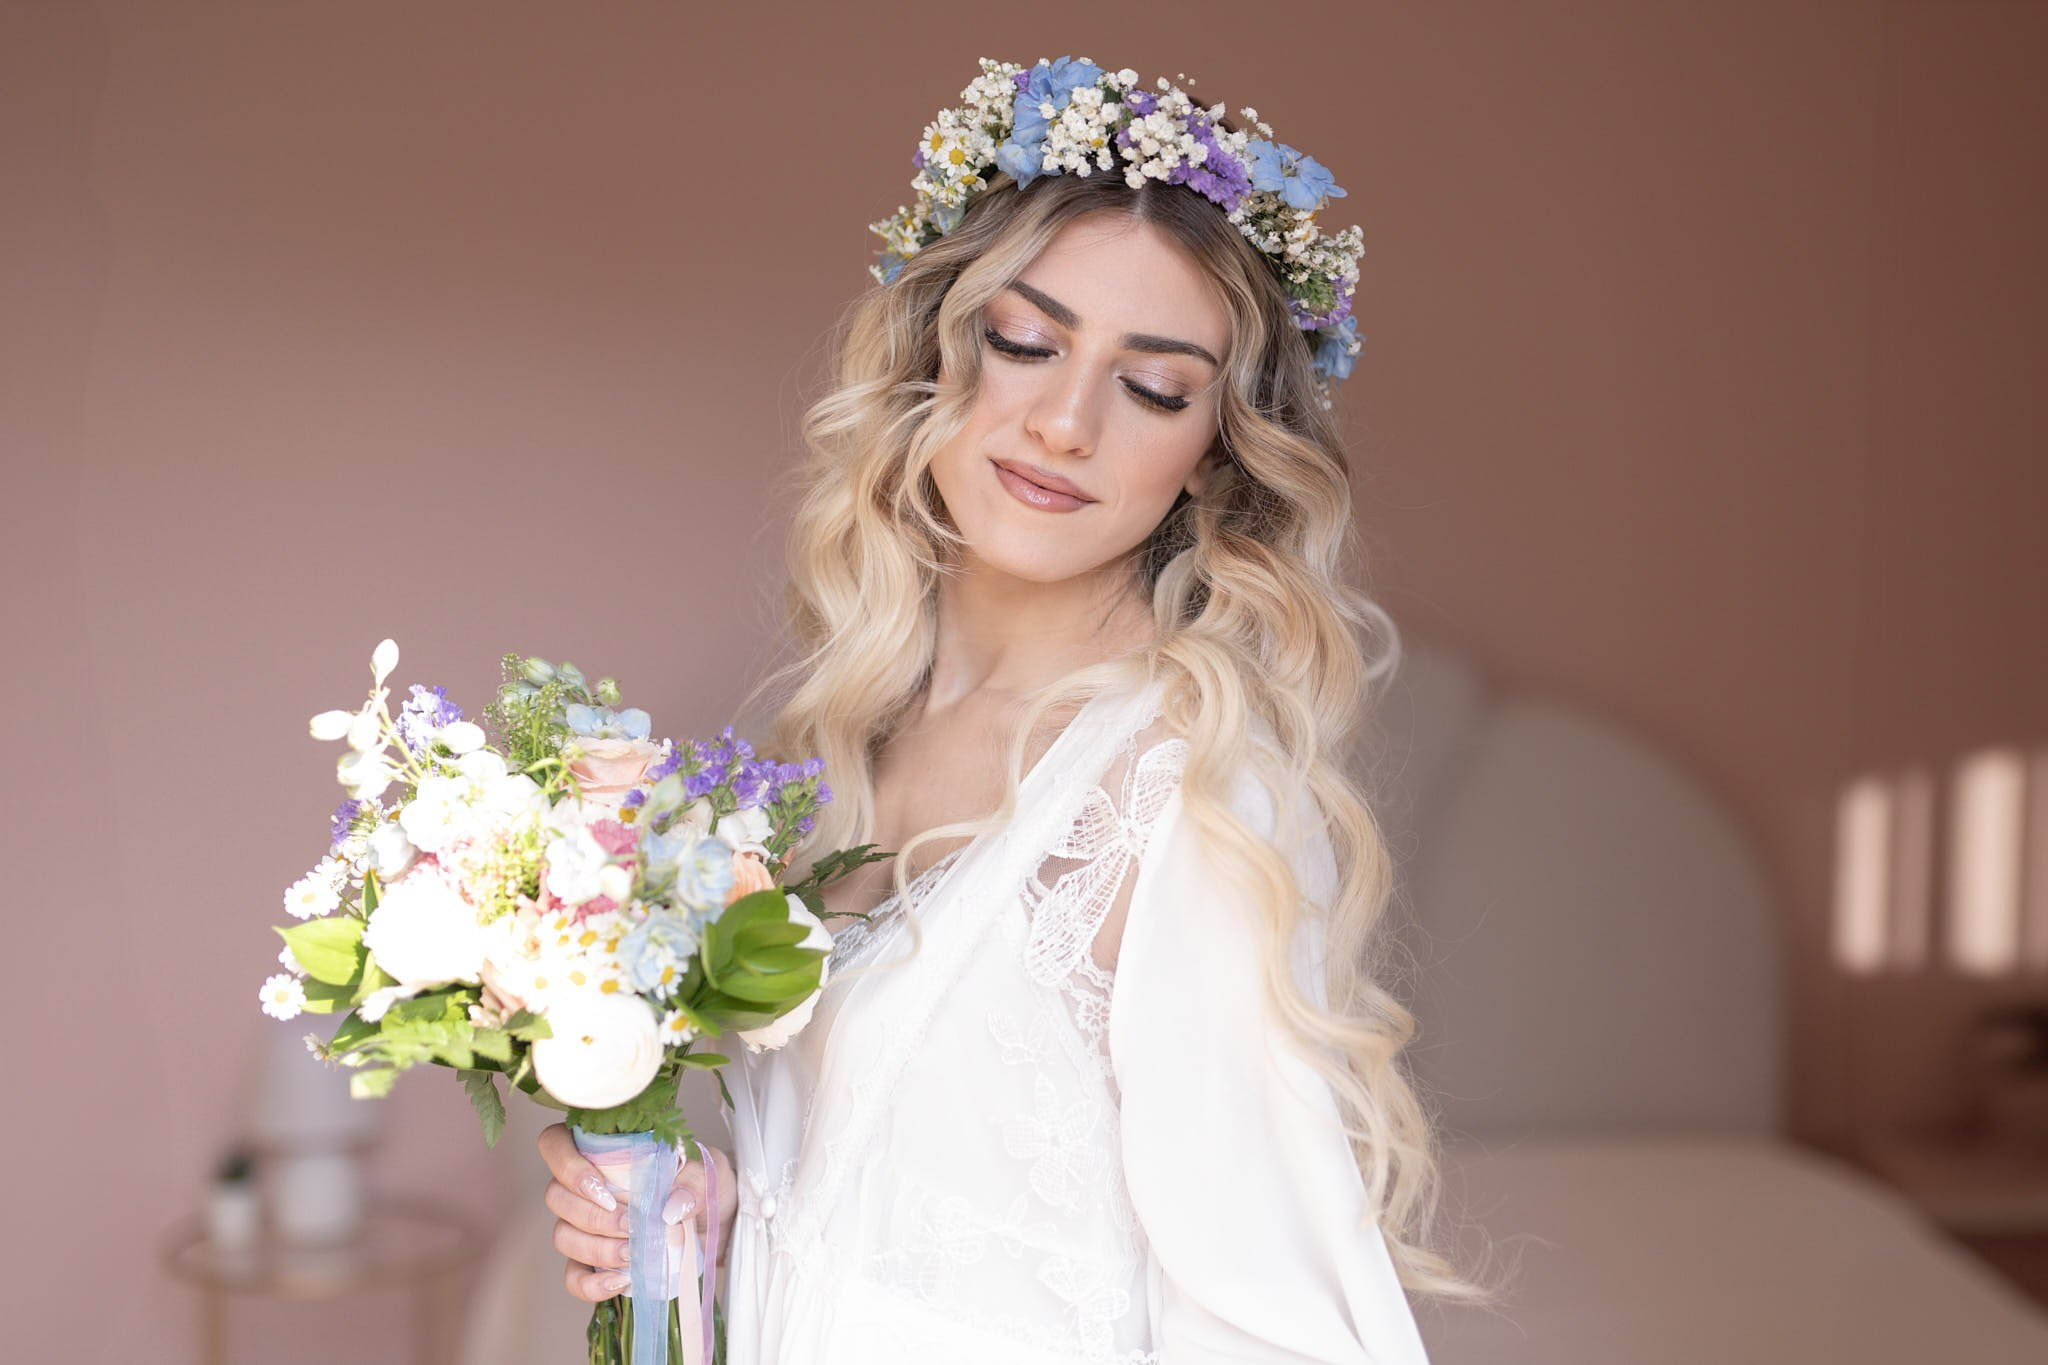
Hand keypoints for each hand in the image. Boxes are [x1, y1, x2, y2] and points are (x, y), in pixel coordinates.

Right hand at [537, 1121, 739, 1301]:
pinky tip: (620, 1281)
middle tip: (631, 1226)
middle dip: (593, 1217)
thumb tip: (671, 1205)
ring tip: (633, 1254)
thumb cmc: (705, 1187)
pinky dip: (591, 1284)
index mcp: (605, 1150)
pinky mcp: (593, 1261)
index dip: (566, 1165)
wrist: (719, 1224)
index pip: (555, 1144)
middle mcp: (585, 1186)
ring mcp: (585, 1225)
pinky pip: (573, 1276)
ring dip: (596, 1249)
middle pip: (556, 1196)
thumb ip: (694, 1182)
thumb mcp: (710, 1174)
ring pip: (563, 1236)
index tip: (602, 1188)